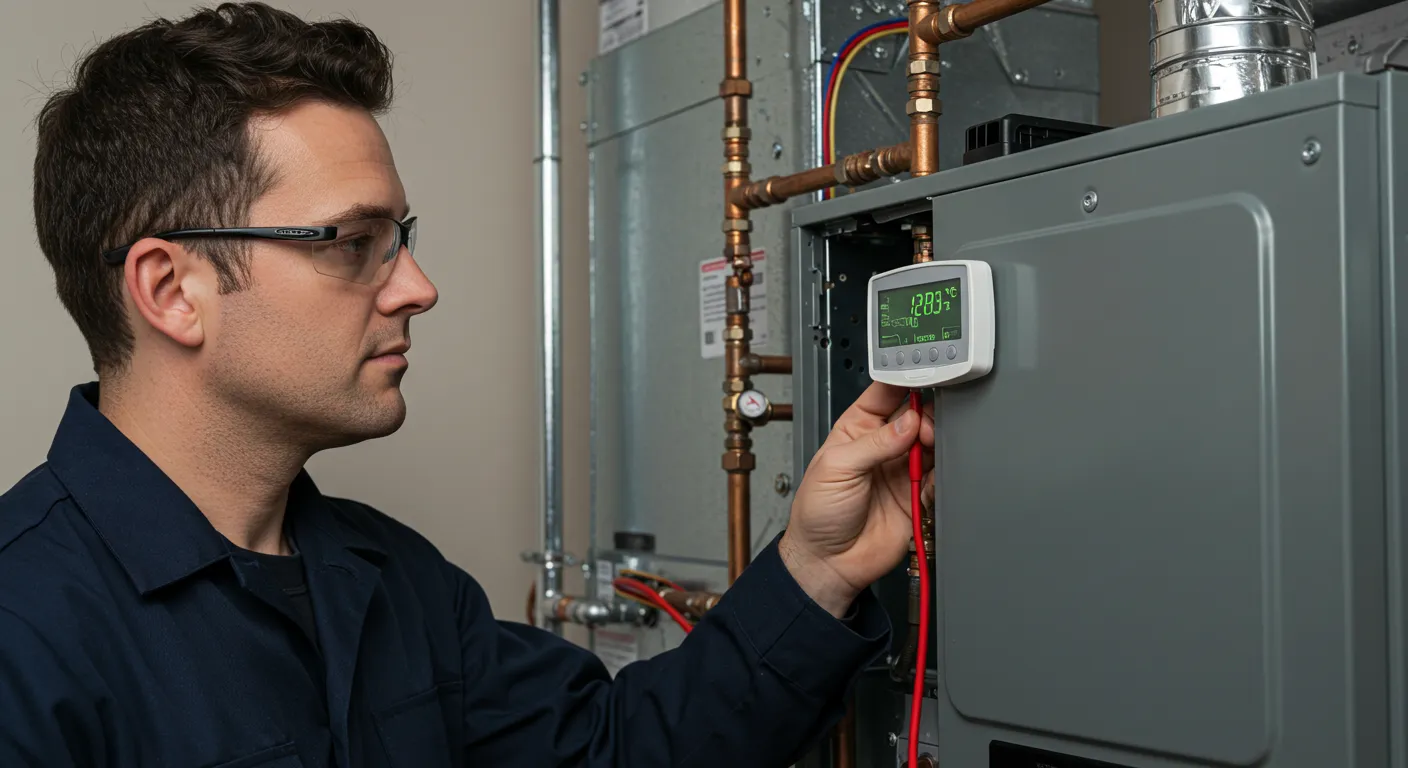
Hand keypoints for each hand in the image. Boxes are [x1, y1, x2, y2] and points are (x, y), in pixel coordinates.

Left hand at [779, 382, 933, 616]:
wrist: (828, 562)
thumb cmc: (817, 514)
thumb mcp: (836, 468)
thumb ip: (874, 443)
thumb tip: (908, 422)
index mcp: (857, 429)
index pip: (885, 394)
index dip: (903, 382)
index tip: (921, 376)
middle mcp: (883, 446)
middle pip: (916, 416)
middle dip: (926, 414)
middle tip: (925, 426)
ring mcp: (902, 470)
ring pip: (933, 443)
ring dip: (937, 441)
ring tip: (930, 447)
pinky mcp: (918, 495)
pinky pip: (940, 477)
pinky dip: (944, 472)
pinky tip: (933, 474)